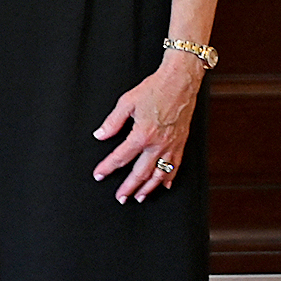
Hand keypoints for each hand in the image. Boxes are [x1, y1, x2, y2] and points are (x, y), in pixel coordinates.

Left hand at [92, 53, 204, 201]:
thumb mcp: (126, 102)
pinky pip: (176, 166)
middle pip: (141, 173)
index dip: (108, 168)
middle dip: (129, 187)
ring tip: (140, 197)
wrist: (179, 82)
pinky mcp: (181, 144)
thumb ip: (112, 122)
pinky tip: (165, 185)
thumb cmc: (153, 89)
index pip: (121, 157)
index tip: (99, 175)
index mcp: (142, 135)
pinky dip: (170, 178)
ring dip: (149, 188)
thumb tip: (100, 135)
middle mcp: (158, 144)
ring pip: (160, 174)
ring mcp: (172, 146)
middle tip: (120, 198)